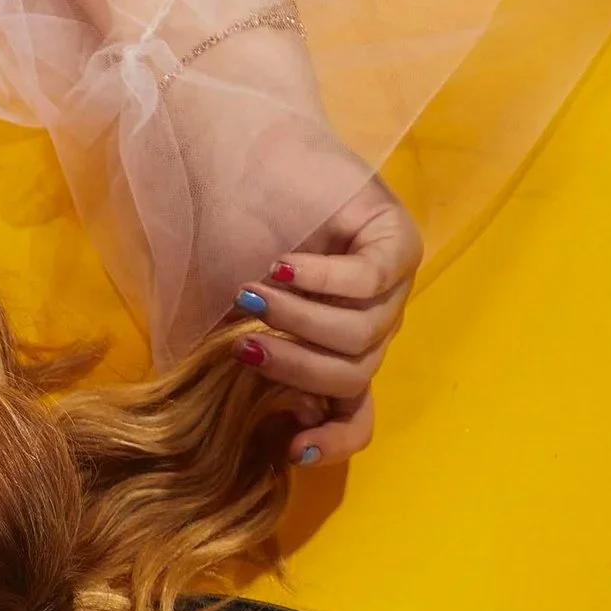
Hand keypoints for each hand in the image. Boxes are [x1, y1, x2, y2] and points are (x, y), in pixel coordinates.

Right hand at [229, 173, 420, 469]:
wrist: (239, 162)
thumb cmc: (225, 237)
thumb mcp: (214, 316)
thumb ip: (222, 364)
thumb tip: (213, 422)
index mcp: (335, 351)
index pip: (356, 415)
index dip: (333, 439)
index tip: (292, 449)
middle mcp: (370, 327)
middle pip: (353, 377)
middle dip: (295, 369)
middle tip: (246, 342)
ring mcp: (390, 287)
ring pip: (362, 335)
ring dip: (300, 320)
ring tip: (253, 291)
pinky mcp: (397, 243)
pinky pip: (370, 280)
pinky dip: (323, 280)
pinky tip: (283, 265)